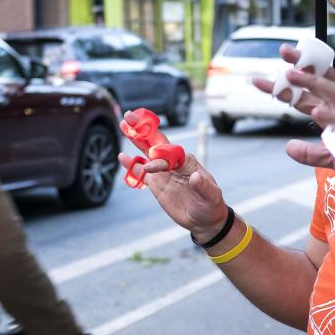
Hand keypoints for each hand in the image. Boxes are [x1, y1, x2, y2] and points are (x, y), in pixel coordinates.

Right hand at [117, 109, 227, 240]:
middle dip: (142, 129)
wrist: (204, 219)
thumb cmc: (211, 204)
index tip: (150, 168)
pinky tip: (122, 157)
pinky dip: (131, 165)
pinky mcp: (156, 183)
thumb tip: (196, 177)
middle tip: (129, 116)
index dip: (159, 158)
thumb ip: (204, 186)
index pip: (170, 153)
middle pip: (156, 142)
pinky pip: (141, 172)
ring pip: (146, 152)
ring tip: (123, 126)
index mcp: (187, 161)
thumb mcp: (211, 196)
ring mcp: (163, 172)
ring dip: (135, 139)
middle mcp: (173, 162)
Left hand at [251, 44, 334, 191]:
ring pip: (332, 93)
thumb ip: (312, 153)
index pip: (307, 94)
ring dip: (312, 81)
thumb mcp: (332, 158)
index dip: (288, 83)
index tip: (264, 75)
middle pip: (321, 81)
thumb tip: (289, 147)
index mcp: (333, 115)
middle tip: (282, 50)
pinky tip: (316, 111)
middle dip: (302, 65)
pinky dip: (331, 116)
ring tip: (291, 73)